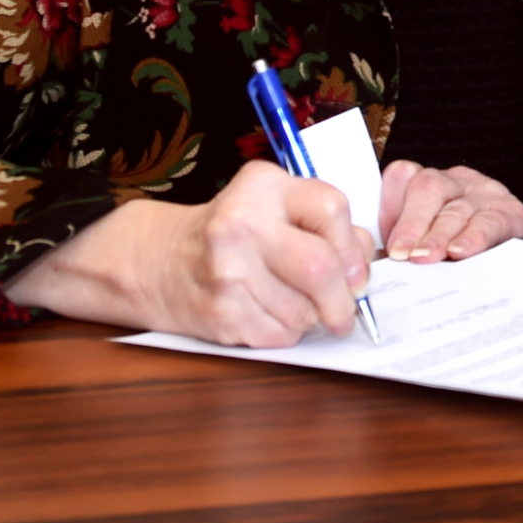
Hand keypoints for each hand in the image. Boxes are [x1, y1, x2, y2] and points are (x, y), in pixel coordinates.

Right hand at [1, 160, 373, 346]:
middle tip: (346, 309)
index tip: (355, 266)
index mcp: (262, 188)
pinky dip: (288, 332)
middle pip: (322, 268)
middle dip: (344, 298)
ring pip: (305, 309)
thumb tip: (363, 267)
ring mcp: (227, 273)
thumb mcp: (274, 203)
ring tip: (295, 303)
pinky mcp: (220, 315)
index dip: (353, 244)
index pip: (333, 209)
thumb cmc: (233, 231)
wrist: (158, 261)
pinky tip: (270, 314)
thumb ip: (323, 222)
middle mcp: (242, 226)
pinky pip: (280, 335)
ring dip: (313, 316)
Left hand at [379, 160, 522, 262]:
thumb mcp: (422, 248)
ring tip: (426, 257)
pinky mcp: (511, 213)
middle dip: (411, 223)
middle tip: (402, 253)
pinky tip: (461, 251)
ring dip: (438, 234)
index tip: (383, 243)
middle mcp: (454, 183)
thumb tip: (369, 267)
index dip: (388, 206)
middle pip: (428, 188)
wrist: (509, 264)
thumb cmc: (453, 257)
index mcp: (426, 186)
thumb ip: (397, 252)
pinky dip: (473, 236)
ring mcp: (484, 194)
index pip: (401, 177)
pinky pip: (490, 220)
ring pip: (456, 207)